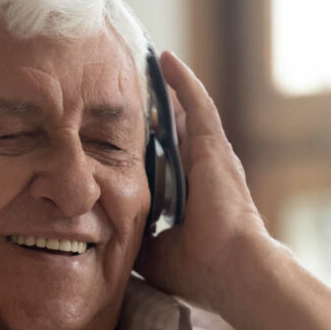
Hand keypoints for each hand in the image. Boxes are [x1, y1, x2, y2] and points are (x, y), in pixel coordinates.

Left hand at [135, 51, 271, 306]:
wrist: (231, 270)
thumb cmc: (198, 269)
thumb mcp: (151, 251)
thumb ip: (131, 234)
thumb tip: (99, 230)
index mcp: (188, 195)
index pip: (162, 161)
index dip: (144, 146)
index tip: (117, 132)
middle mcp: (200, 171)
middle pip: (172, 132)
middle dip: (151, 113)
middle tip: (124, 89)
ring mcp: (210, 156)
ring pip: (183, 113)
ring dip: (164, 90)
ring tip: (143, 63)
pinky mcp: (213, 147)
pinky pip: (196, 104)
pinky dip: (182, 81)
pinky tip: (164, 59)